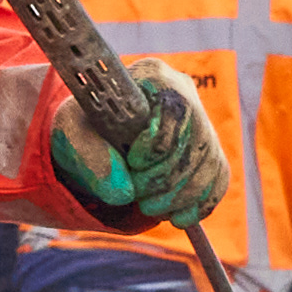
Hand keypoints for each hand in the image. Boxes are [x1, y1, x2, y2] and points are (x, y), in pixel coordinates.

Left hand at [49, 76, 220, 229]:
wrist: (96, 135)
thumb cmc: (85, 126)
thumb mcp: (72, 133)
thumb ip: (90, 157)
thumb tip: (123, 192)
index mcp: (152, 76)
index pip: (174, 109)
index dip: (157, 146)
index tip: (133, 162)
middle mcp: (184, 92)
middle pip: (195, 141)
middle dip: (166, 180)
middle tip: (139, 196)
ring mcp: (201, 120)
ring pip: (209, 163)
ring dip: (181, 197)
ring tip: (151, 207)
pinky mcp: (210, 148)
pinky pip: (220, 177)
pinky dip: (201, 204)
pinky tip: (178, 216)